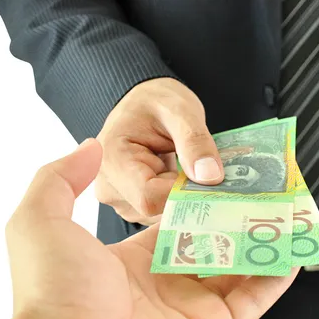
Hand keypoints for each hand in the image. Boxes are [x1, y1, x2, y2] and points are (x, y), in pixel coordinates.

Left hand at [0, 139, 297, 318]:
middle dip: (239, 217)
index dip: (202, 199)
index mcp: (131, 260)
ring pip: (239, 269)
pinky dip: (275, 278)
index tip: (224, 176)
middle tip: (265, 191)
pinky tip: (292, 252)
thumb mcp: (40, 220)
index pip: (177, 223)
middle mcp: (165, 283)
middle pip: (214, 242)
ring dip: (263, 242)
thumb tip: (87, 146)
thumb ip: (61, 178)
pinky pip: (253, 300)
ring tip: (288, 214)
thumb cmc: (55, 291)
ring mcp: (192, 307)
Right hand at [95, 77, 223, 224]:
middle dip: (186, 198)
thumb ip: (195, 142)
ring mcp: (118, 199)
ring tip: (189, 173)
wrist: (144, 103)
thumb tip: (210, 177)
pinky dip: (176, 201)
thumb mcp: (181, 111)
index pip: (150, 198)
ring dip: (182, 199)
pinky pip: (159, 214)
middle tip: (207, 177)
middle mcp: (108, 185)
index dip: (183, 194)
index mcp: (112, 160)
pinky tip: (181, 181)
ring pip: (160, 216)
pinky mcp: (130, 205)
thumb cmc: (156, 102)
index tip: (209, 182)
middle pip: (155, 211)